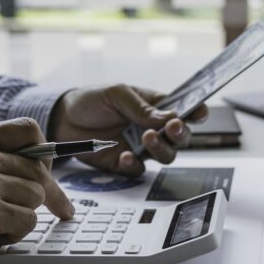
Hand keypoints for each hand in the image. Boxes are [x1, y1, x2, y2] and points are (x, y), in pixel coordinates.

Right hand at [0, 118, 73, 263]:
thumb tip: (29, 167)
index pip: (27, 129)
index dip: (44, 153)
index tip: (48, 172)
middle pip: (38, 169)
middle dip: (50, 195)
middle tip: (62, 211)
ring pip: (35, 197)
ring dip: (22, 217)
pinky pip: (26, 221)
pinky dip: (13, 235)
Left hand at [48, 84, 208, 175]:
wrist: (63, 119)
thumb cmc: (93, 100)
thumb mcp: (117, 94)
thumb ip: (141, 107)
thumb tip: (167, 117)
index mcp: (156, 107)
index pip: (184, 111)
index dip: (196, 113)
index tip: (200, 113)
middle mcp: (153, 129)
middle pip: (181, 138)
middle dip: (181, 134)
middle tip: (172, 127)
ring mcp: (141, 148)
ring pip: (166, 155)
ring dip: (161, 148)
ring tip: (147, 137)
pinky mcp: (126, 163)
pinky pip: (139, 169)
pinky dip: (136, 164)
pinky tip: (126, 156)